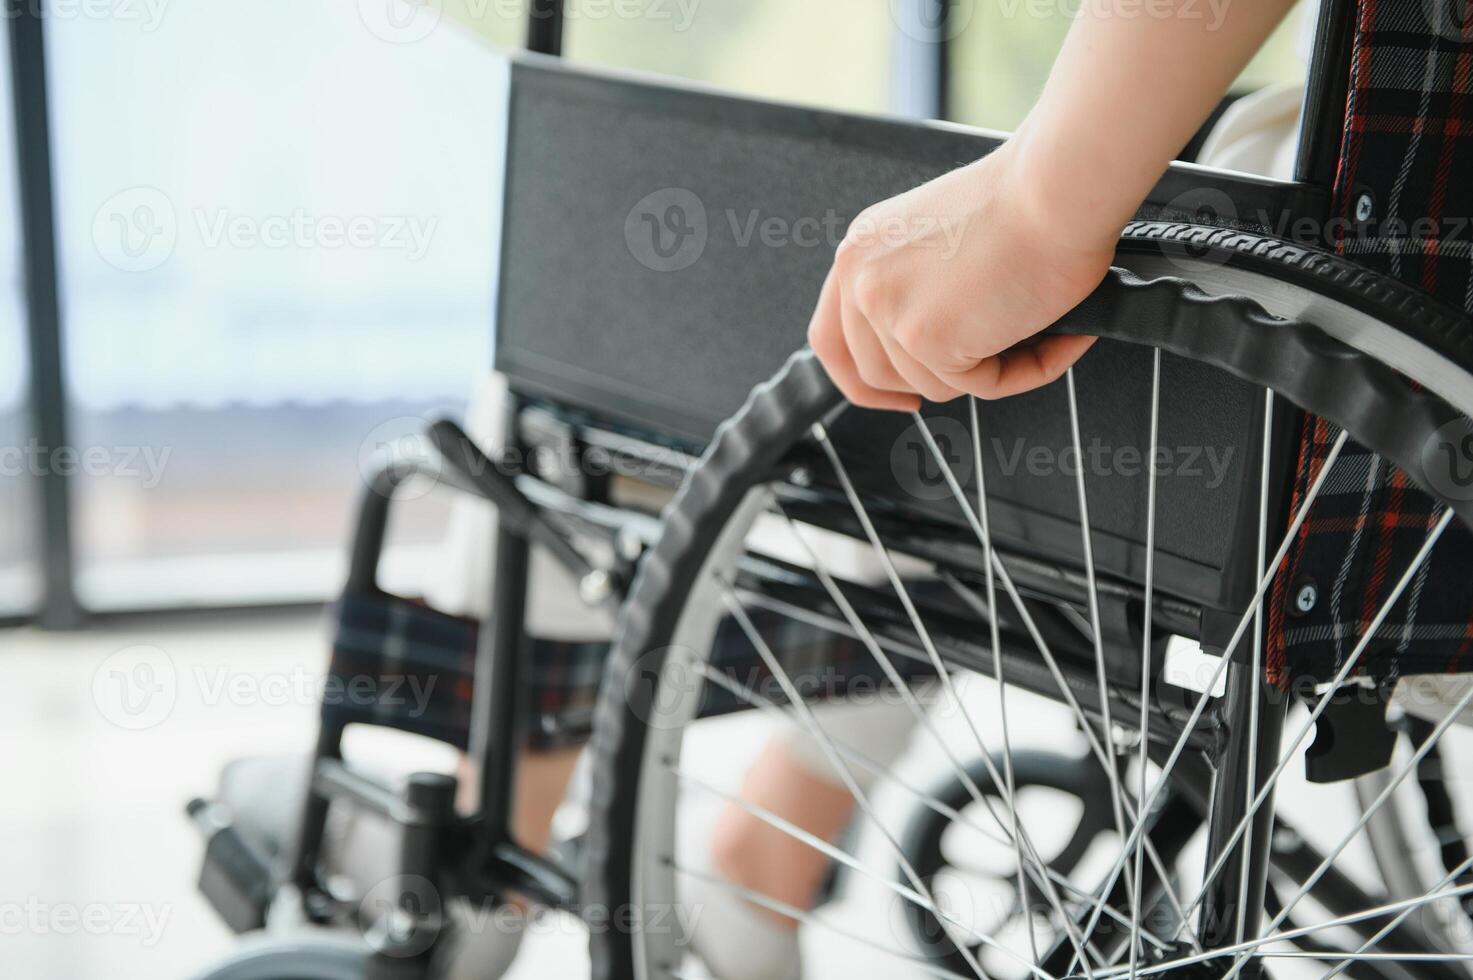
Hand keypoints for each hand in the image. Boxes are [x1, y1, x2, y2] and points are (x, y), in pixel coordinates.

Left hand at [808, 143, 1116, 410]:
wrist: (1058, 186)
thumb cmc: (1027, 201)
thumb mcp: (940, 240)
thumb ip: (915, 286)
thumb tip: (926, 345)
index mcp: (860, 250)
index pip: (831, 338)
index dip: (860, 378)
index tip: (897, 396)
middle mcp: (861, 278)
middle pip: (876, 374)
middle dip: (931, 382)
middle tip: (984, 370)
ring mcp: (888, 310)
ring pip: (932, 385)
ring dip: (988, 370)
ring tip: (1039, 330)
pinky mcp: (925, 338)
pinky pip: (979, 387)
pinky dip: (1025, 371)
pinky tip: (1056, 338)